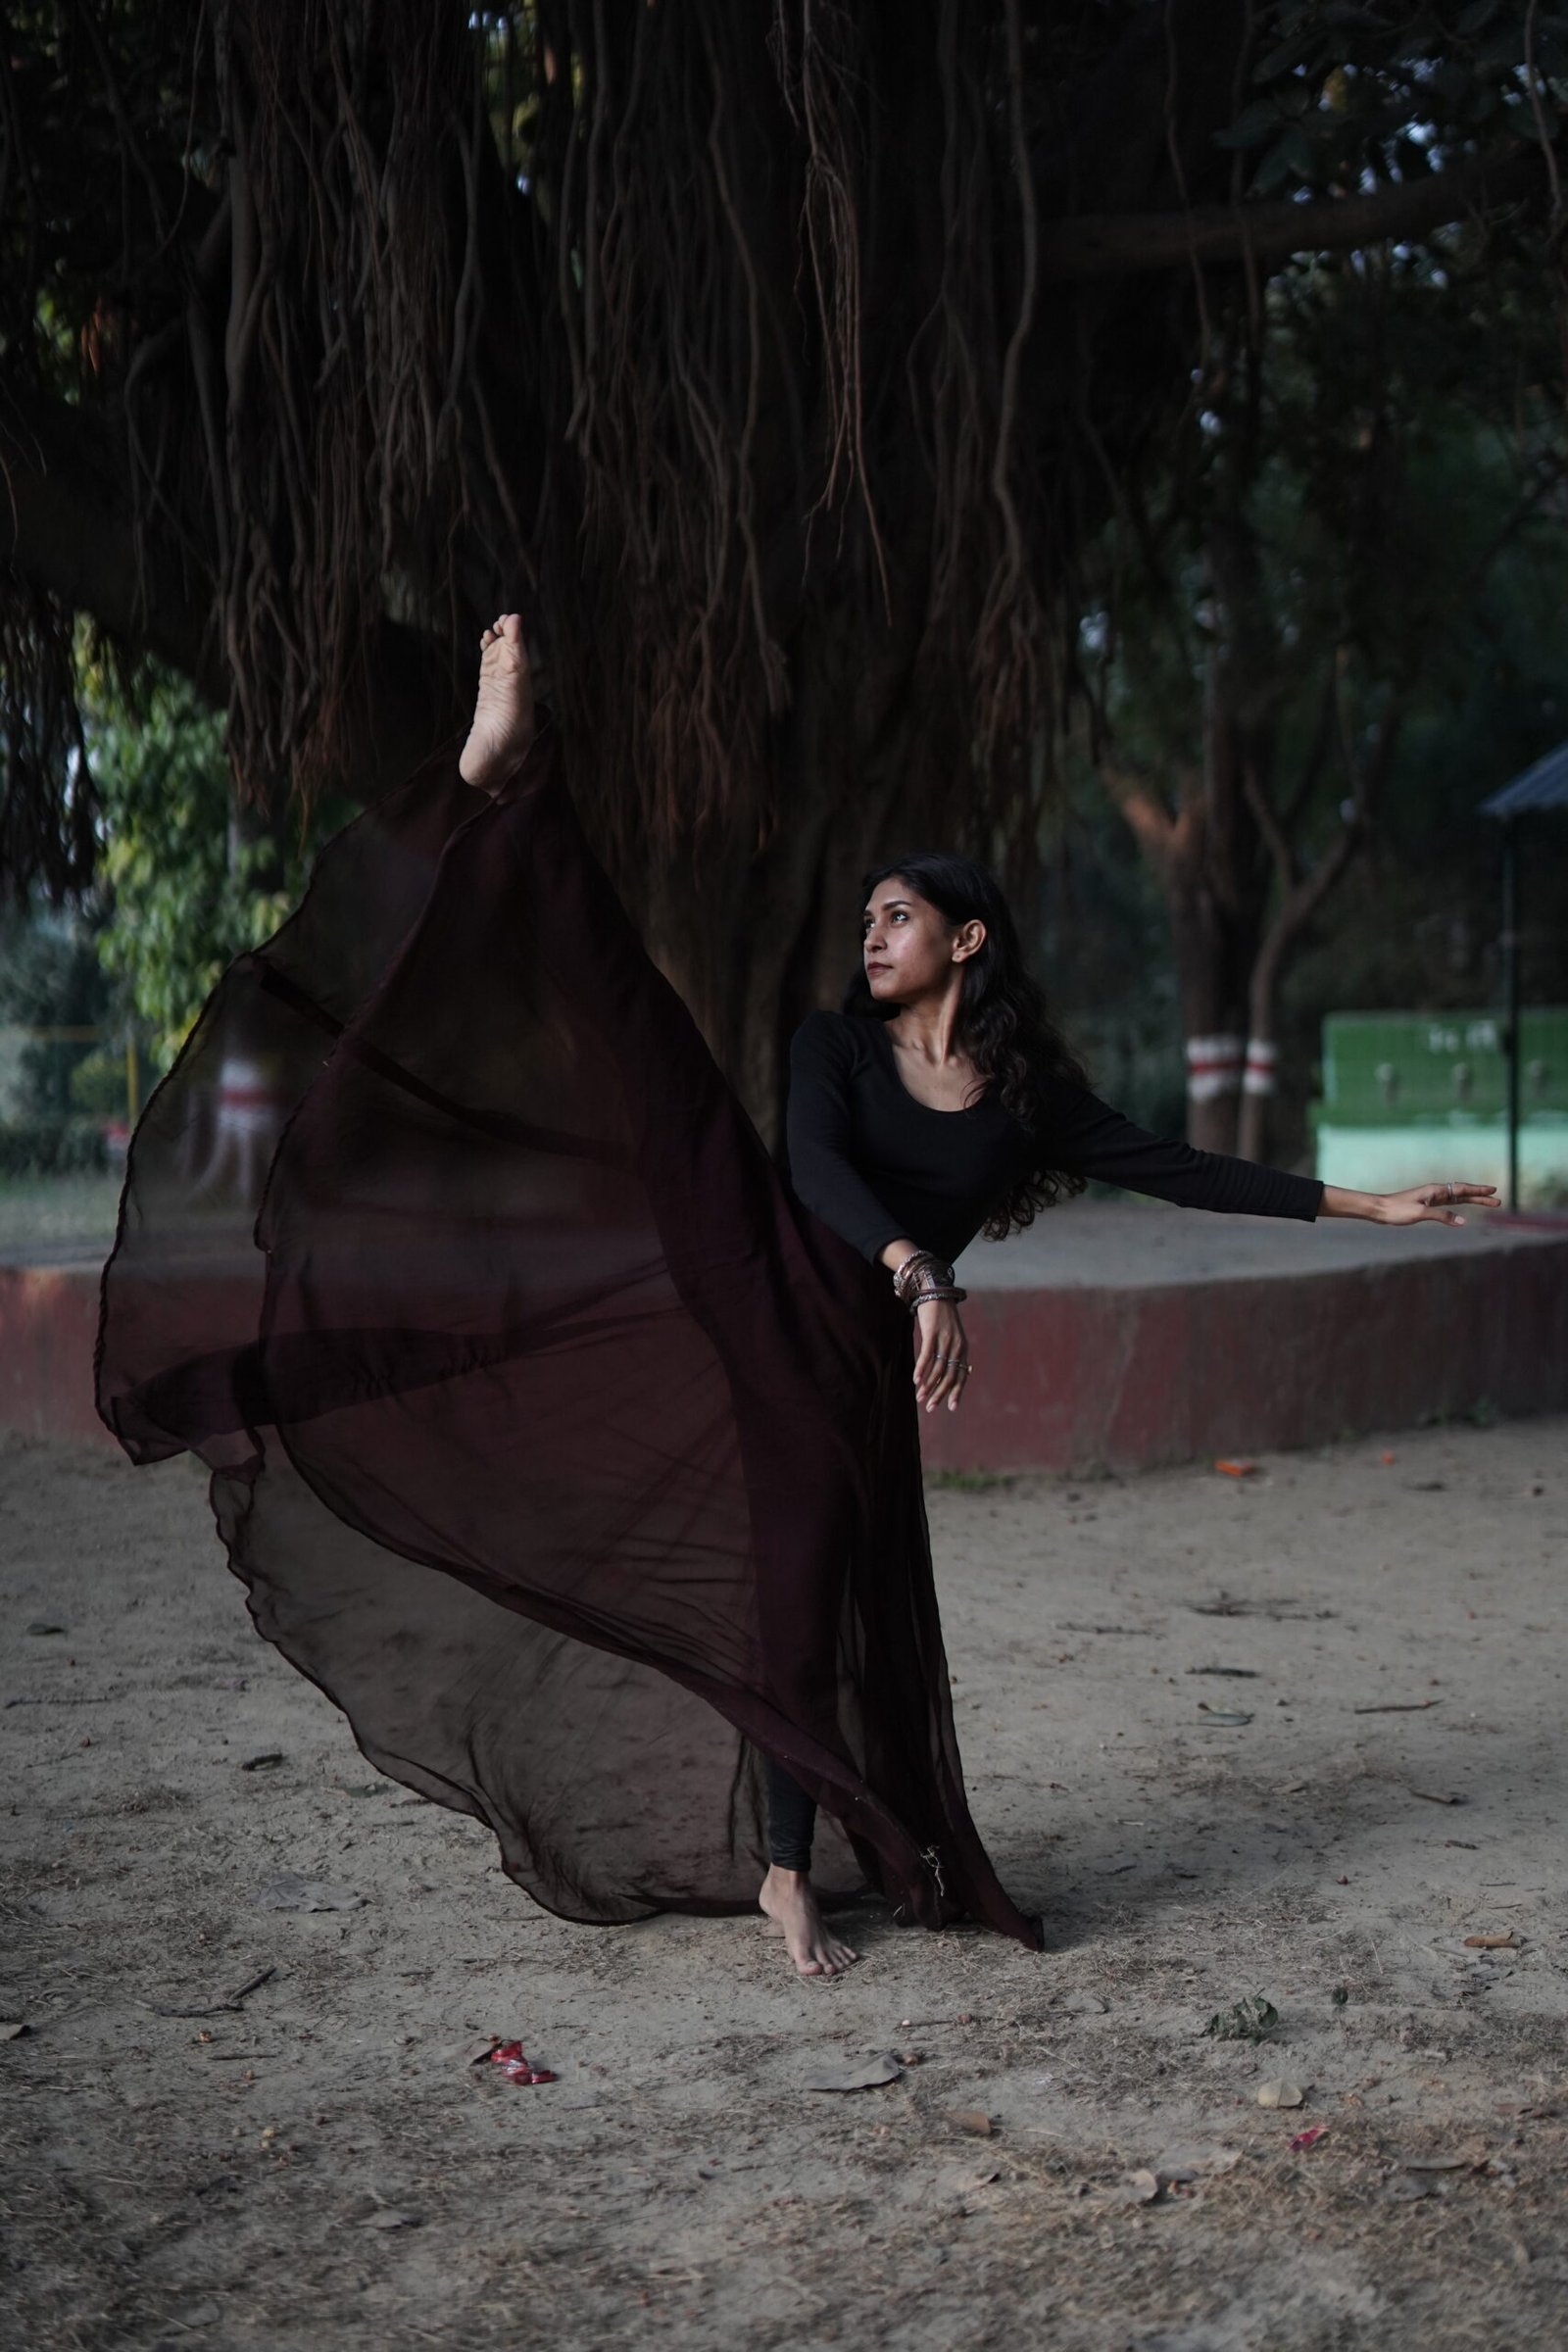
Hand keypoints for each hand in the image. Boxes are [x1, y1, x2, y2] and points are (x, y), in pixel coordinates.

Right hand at [913, 1297, 970, 1413]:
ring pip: (937, 1368)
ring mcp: (945, 1339)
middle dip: (939, 1394)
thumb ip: (952, 1353)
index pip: (961, 1376)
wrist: (935, 1292)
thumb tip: (951, 1371)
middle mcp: (956, 1346)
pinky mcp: (932, 1332)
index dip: (956, 1392)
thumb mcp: (952, 1335)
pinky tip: (915, 1380)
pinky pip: (927, 1355)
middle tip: (930, 1408)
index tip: (951, 1408)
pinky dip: (921, 1369)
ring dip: (927, 1385)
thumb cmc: (942, 1317)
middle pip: (949, 1376)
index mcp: (963, 1349)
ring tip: (919, 1397)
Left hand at [1375, 1180, 1497, 1227]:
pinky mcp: (1427, 1205)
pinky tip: (1464, 1209)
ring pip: (1458, 1198)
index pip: (1462, 1189)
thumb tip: (1463, 1222)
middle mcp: (1436, 1192)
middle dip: (1481, 1196)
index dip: (1479, 1190)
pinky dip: (1460, 1205)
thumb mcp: (1420, 1213)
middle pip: (1463, 1193)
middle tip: (1498, 1200)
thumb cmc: (1397, 1210)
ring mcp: (1432, 1198)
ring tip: (1488, 1203)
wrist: (1380, 1209)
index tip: (1493, 1191)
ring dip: (1473, 1200)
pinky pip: (1449, 1203)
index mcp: (1435, 1190)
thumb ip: (1442, 1216)